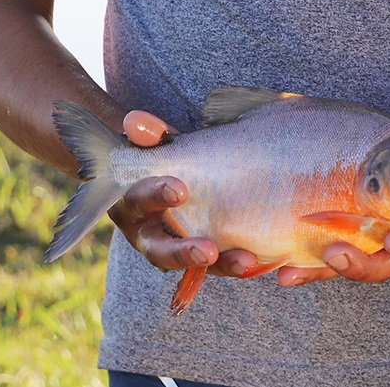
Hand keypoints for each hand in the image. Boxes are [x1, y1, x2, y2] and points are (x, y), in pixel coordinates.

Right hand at [108, 110, 259, 276]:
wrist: (179, 178)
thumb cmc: (164, 162)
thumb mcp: (158, 147)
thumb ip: (151, 135)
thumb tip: (135, 120)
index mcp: (131, 205)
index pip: (139, 201)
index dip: (155, 195)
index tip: (180, 189)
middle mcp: (148, 236)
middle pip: (159, 251)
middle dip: (183, 252)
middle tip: (208, 250)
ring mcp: (175, 253)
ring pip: (194, 267)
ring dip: (219, 265)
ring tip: (244, 260)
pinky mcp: (201, 262)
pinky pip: (218, 268)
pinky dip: (236, 264)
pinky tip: (258, 259)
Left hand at [277, 116, 389, 285]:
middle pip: (379, 265)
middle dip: (357, 264)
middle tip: (335, 254)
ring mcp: (360, 242)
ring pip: (341, 266)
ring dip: (316, 273)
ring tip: (290, 274)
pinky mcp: (331, 238)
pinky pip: (315, 257)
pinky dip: (296, 263)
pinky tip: (274, 265)